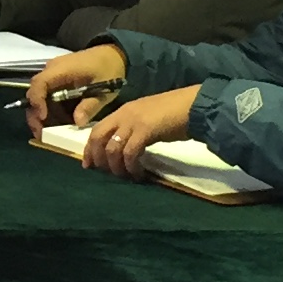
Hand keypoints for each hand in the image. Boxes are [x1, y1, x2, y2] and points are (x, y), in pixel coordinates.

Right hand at [22, 46, 124, 127]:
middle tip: (42, 134)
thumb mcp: (104, 90)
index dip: (37, 101)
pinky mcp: (56, 81)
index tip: (43, 117)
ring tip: (54, 131)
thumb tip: (77, 122)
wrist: (112, 54)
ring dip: (44, 115)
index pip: (40, 83)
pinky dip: (51, 111)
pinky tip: (61, 122)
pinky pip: (48, 97)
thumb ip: (90, 106)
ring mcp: (53, 75)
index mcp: (62, 69)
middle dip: (35, 115)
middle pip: (34, 93)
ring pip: (40, 97)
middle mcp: (51, 70)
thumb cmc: (108, 69)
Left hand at [82, 87, 202, 175]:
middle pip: (98, 138)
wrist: (195, 105)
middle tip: (103, 173)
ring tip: (125, 176)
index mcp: (124, 111)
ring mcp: (134, 122)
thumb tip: (125, 149)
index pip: (97, 130)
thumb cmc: (176, 113)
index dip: (90, 148)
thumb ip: (135, 129)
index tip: (88, 164)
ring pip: (112, 148)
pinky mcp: (145, 131)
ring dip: (116, 167)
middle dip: (97, 158)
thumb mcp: (148, 119)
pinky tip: (138, 174)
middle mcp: (124, 114)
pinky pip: (130, 153)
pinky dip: (131, 167)